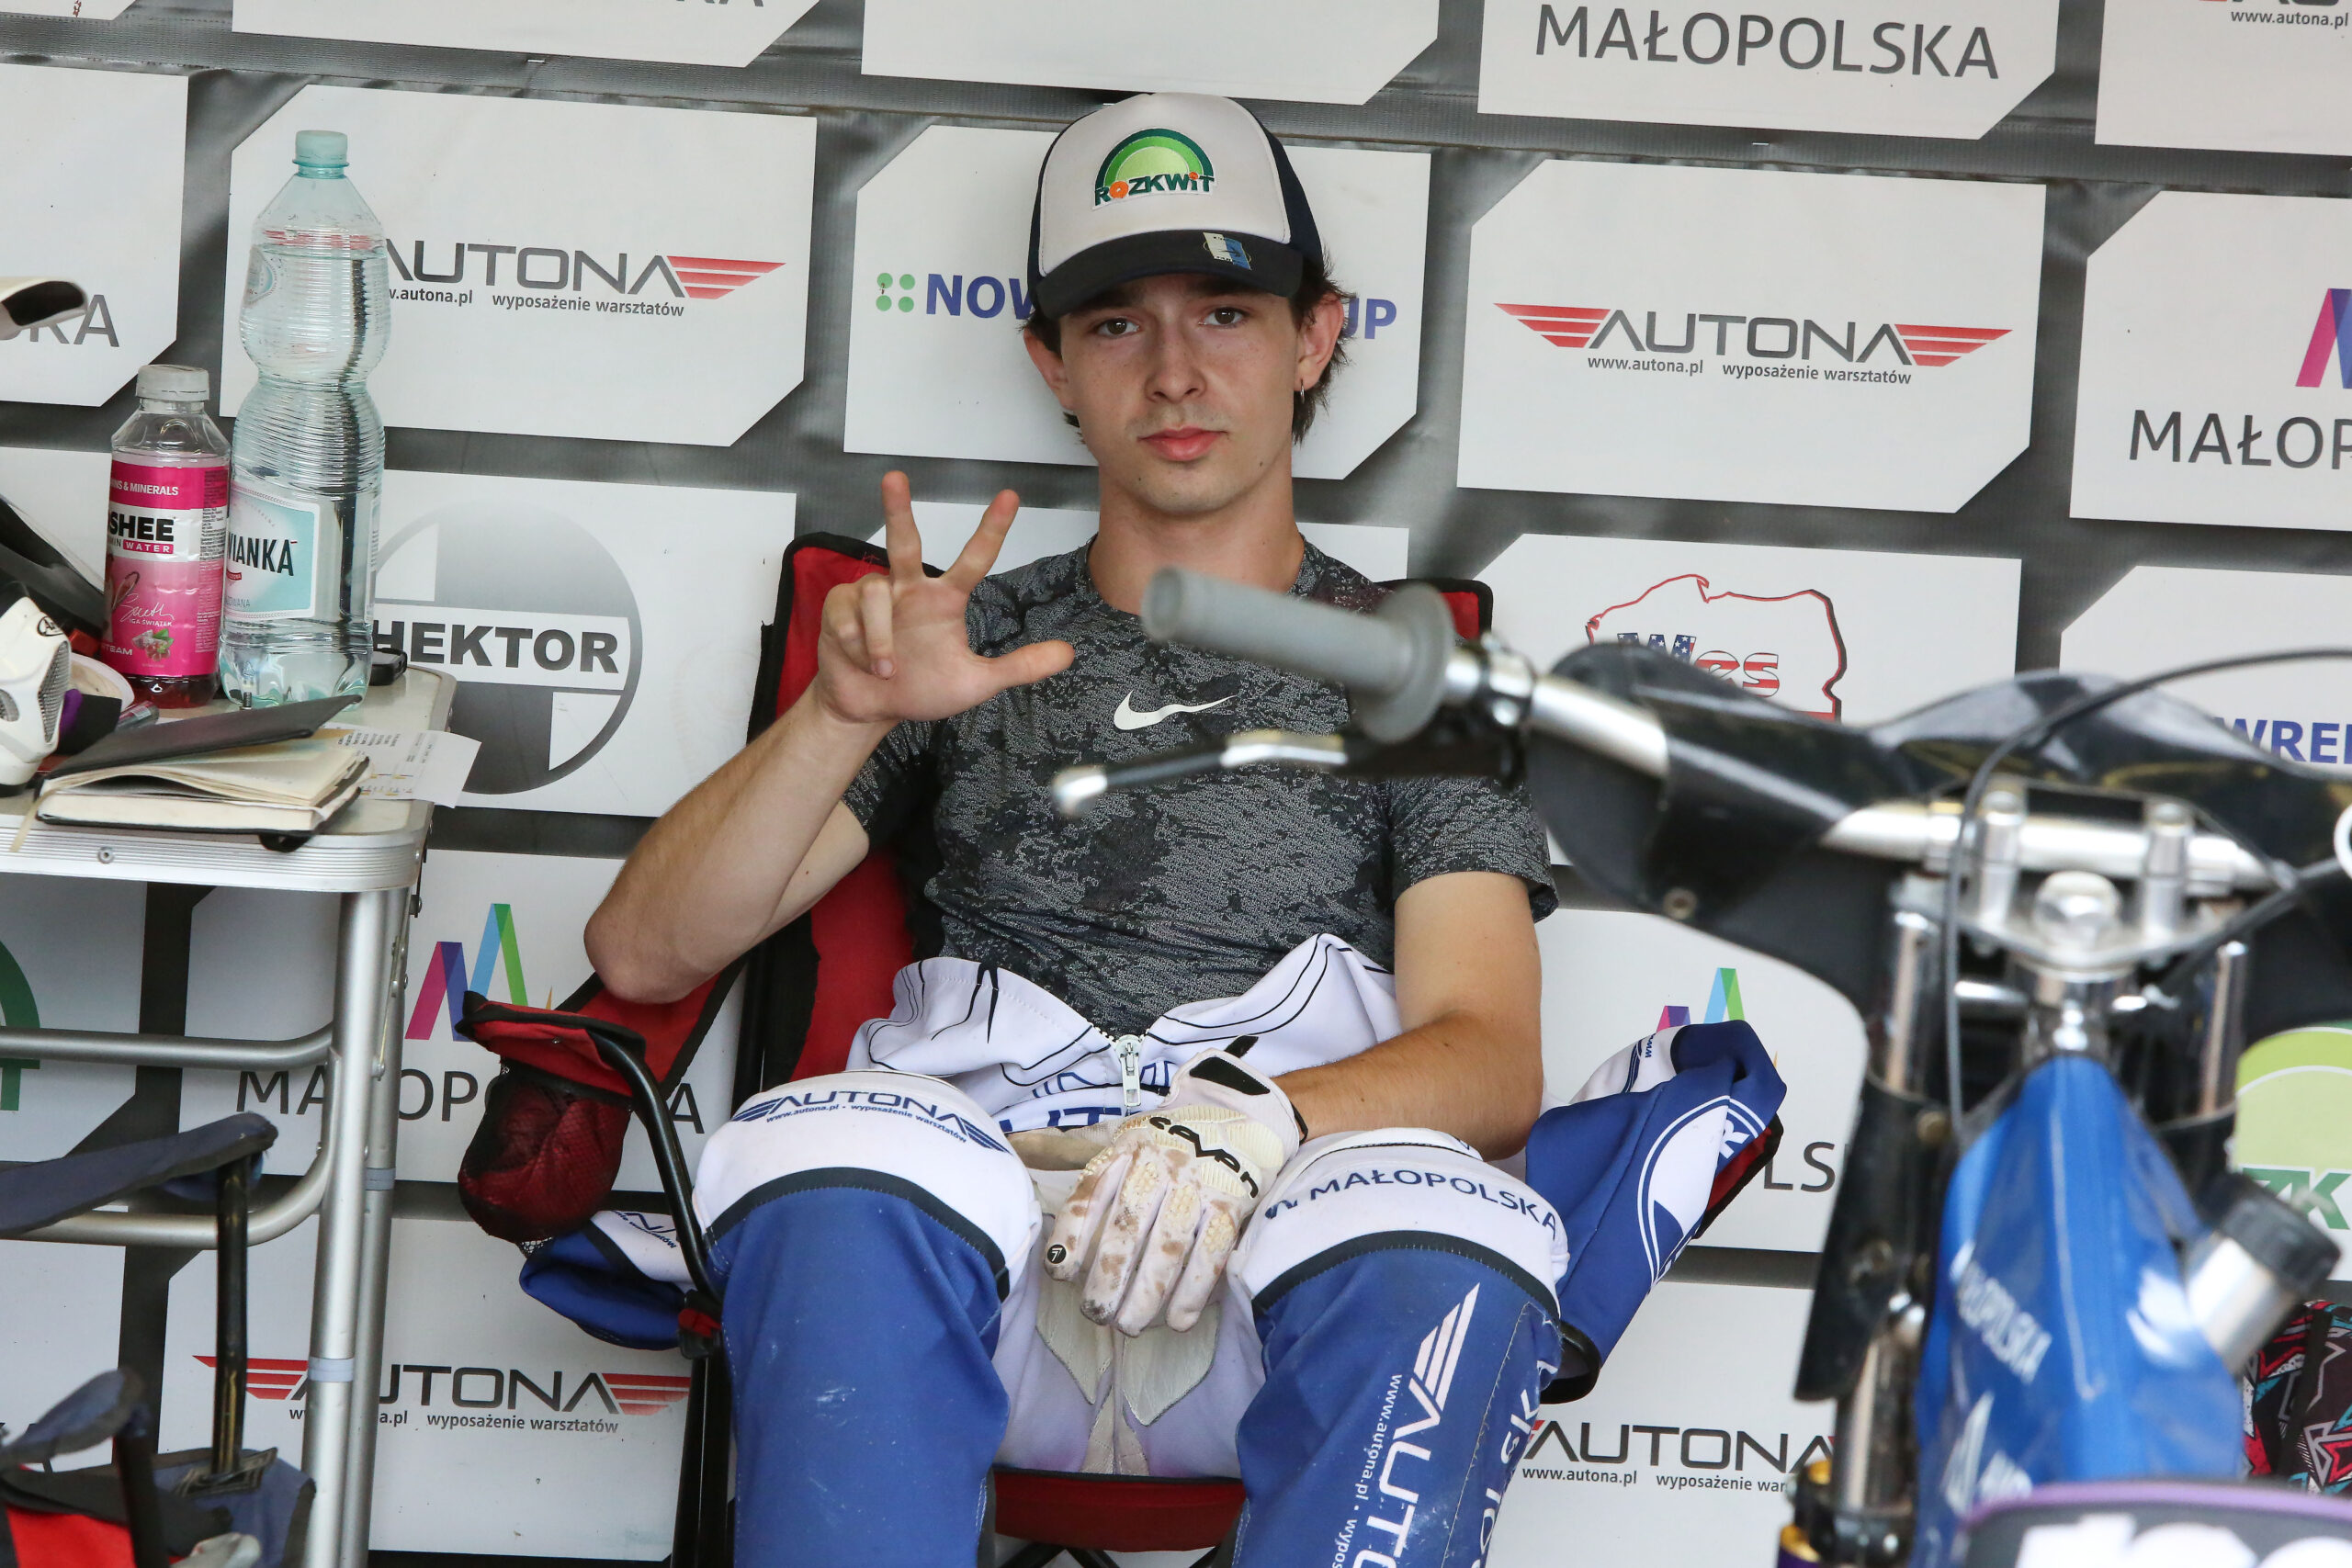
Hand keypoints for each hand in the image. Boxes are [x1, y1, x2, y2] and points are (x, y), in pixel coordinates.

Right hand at [813, 472, 1074, 726]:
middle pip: (905, 541)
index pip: (974, 559)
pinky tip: (861, 662)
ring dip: (881, 640)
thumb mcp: (976, 682)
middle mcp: (909, 588)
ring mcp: (872, 595)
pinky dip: (859, 646)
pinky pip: (849, 617)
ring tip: (886, 669)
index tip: (1010, 496)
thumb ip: (1020, 667)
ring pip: (876, 594)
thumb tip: (1070, 654)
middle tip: (895, 477)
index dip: (991, 528)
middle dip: (898, 509)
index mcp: (944, 600)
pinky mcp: (839, 606)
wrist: (871, 709)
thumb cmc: (922, 688)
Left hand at [1043, 1049, 1305, 1334]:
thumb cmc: (1170, 1141)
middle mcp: (1160, 1164)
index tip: (1059, 1271)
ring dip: (1147, 1293)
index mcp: (1128, 1149)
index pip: (1093, 1192)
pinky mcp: (1231, 1203)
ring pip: (1168, 1246)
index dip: (1073, 1235)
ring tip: (1129, 1325)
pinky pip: (1211, 1252)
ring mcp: (1198, 1184)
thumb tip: (1033, 1170)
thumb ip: (1085, 1157)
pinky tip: (1178, 1321)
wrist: (1239, 1117)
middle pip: (1129, 1227)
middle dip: (1109, 1277)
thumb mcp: (1127, 1137)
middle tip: (1096, 1313)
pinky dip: (1194, 1290)